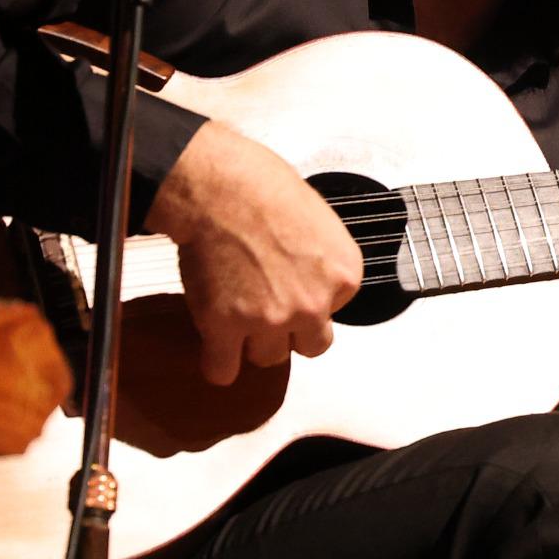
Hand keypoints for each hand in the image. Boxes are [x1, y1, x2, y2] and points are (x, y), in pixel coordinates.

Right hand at [147, 122, 363, 383]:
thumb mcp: (320, 220)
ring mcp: (270, 320)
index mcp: (344, 275)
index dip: (309, 298)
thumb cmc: (263, 188)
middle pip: (309, 345)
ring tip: (235, 311)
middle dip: (289, 330)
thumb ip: (323, 261)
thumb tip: (311, 278)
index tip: (290, 282)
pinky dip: (218, 364)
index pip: (333, 311)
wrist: (219, 188)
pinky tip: (214, 349)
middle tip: (266, 304)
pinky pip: (224, 370)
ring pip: (268, 358)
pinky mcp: (226, 328)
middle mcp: (314, 304)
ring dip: (252, 341)